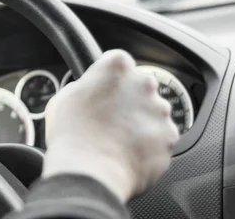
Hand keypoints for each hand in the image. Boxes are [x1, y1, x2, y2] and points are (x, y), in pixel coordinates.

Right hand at [42, 50, 178, 201]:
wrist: (88, 172)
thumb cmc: (72, 135)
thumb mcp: (64, 98)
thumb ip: (85, 86)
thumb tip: (90, 92)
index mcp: (116, 67)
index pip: (119, 62)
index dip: (109, 78)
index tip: (103, 90)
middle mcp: (143, 84)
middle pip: (140, 86)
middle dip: (129, 100)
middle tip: (109, 118)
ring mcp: (160, 111)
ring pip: (153, 112)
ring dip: (140, 122)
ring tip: (117, 140)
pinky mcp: (169, 138)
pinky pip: (160, 138)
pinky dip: (149, 145)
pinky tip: (128, 153)